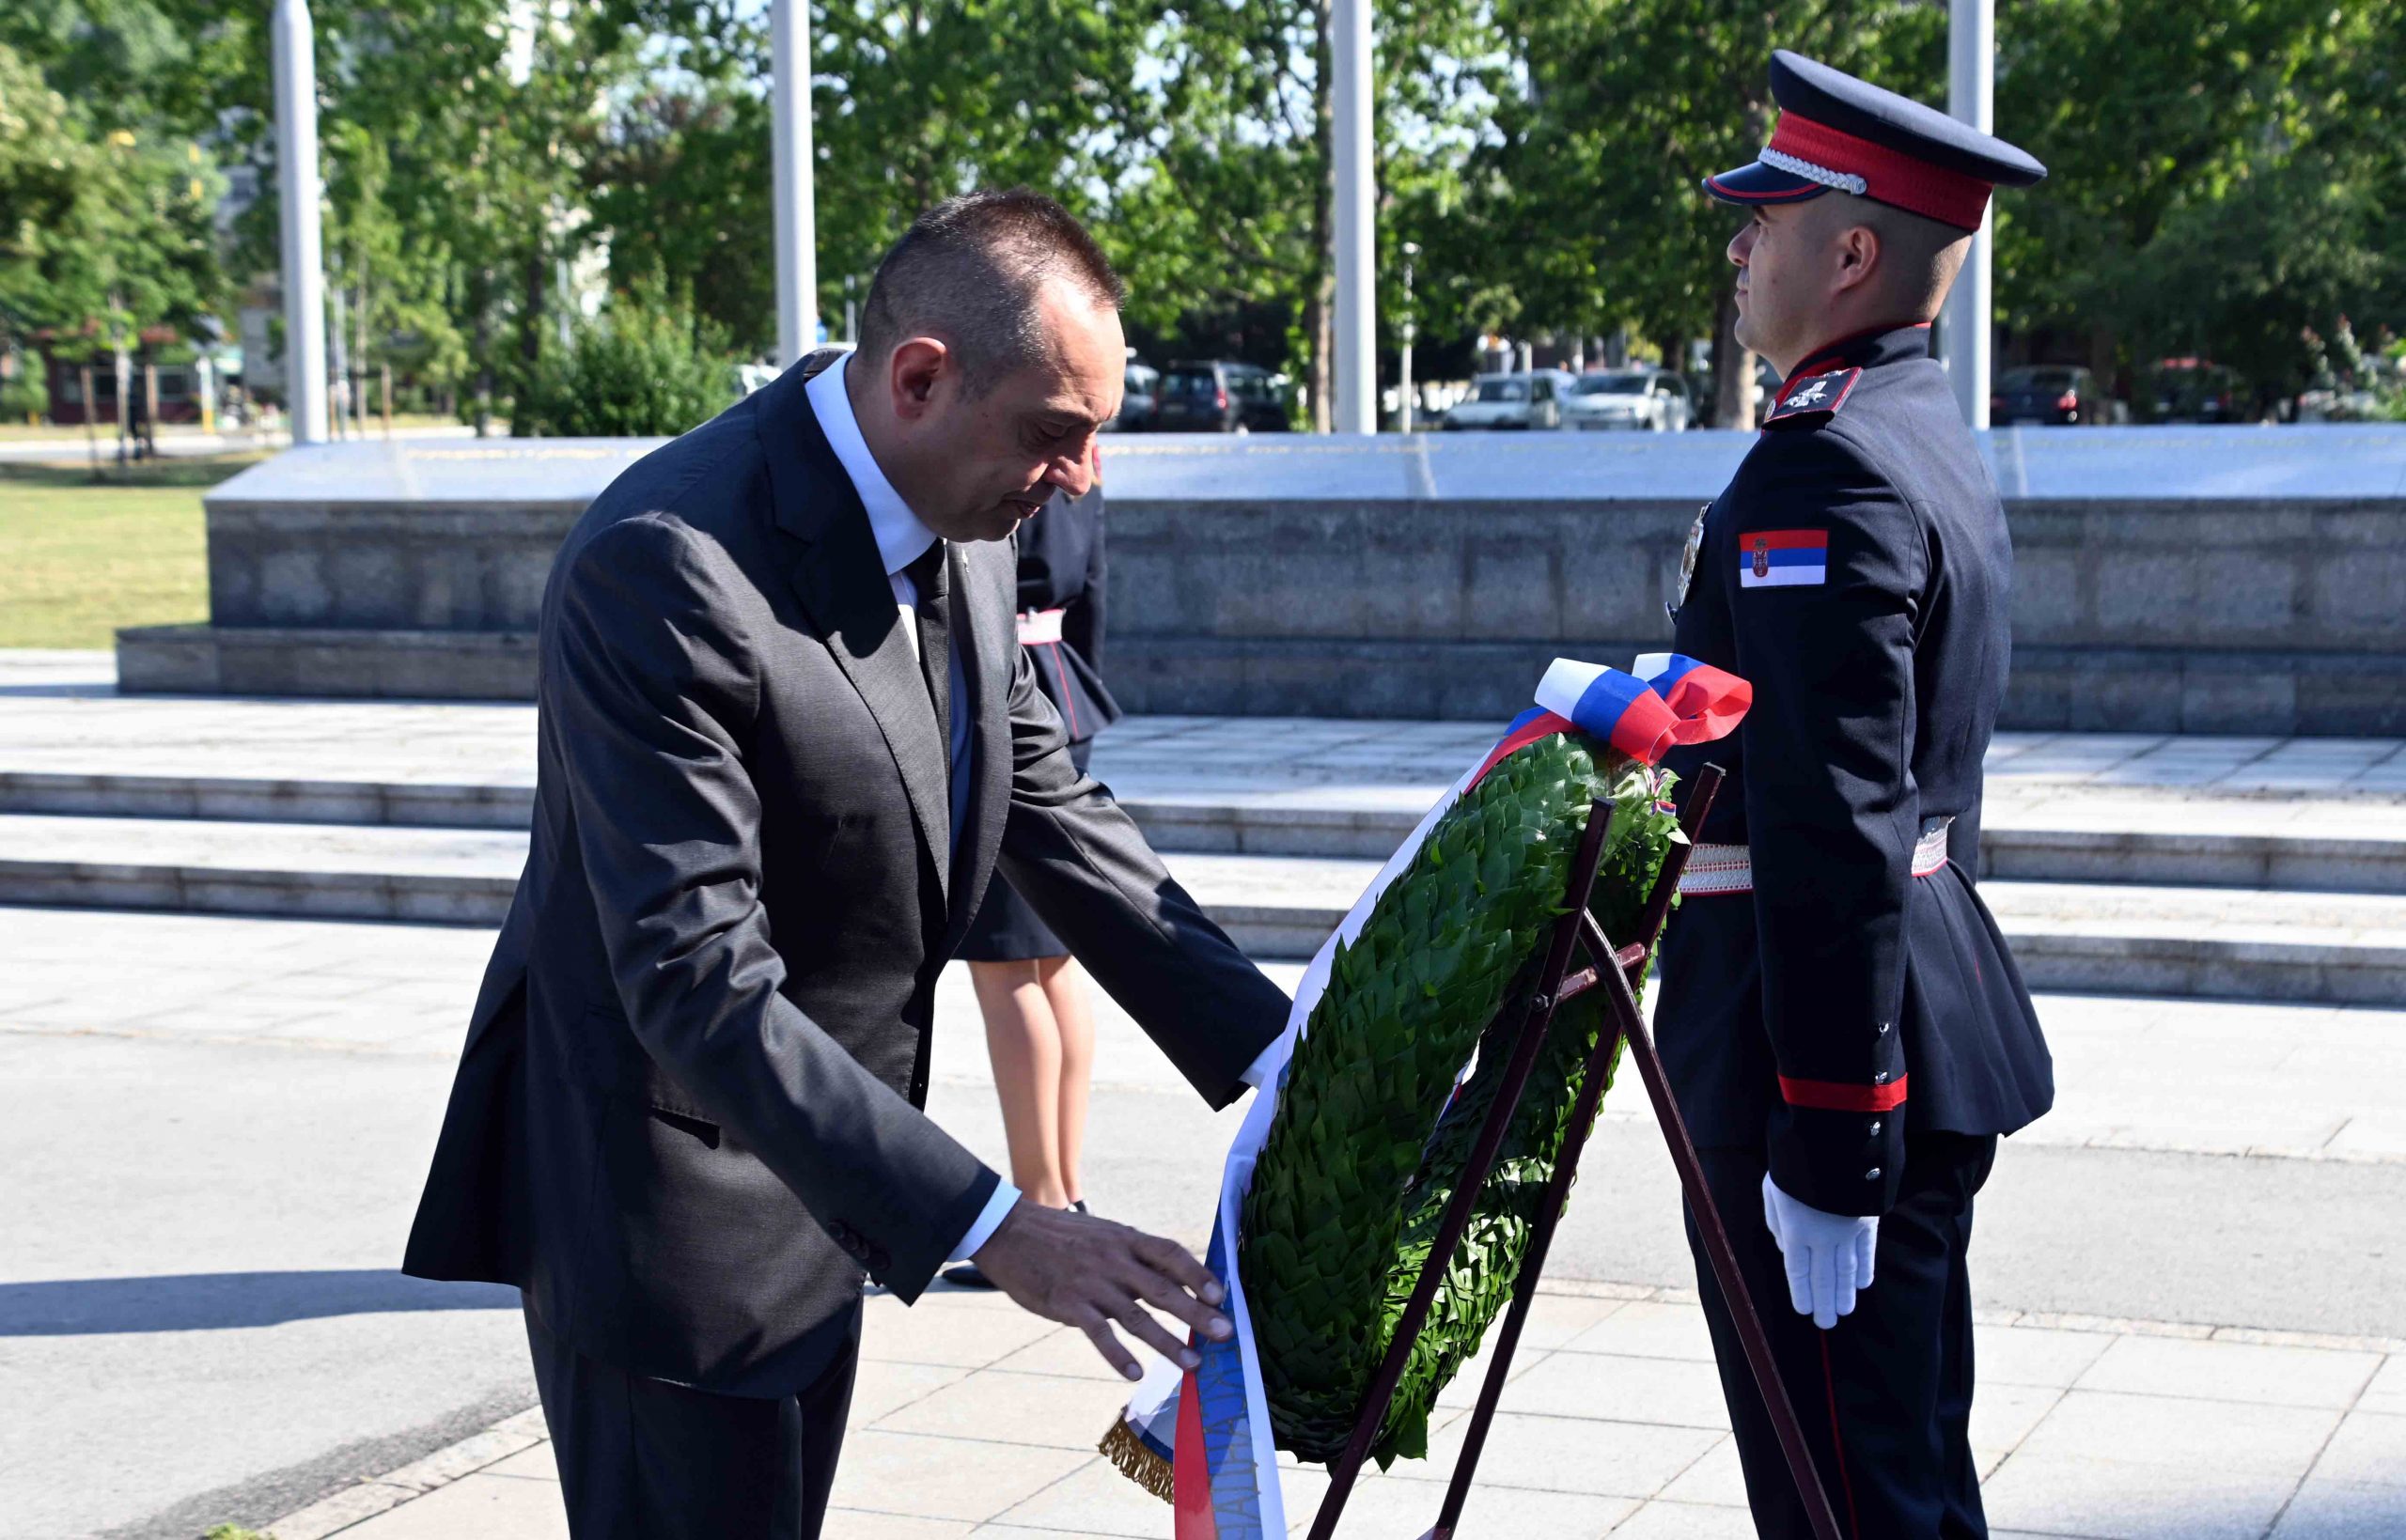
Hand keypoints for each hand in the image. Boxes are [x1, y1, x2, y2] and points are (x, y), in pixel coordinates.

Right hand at [971, 1200, 1233, 1380]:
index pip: (1170, 1254)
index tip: (1221, 1295)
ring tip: (1192, 1365)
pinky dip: (1118, 1355)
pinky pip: (1098, 1332)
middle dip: (1197, 1313)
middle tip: (1224, 1333)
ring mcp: (1091, 1282)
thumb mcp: (1103, 1234)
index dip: (1199, 1274)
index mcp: (1124, 1239)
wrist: (1008, 1231)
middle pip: (1163, 1289)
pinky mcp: (1067, 1303)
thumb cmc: (1061, 1236)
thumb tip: (1173, 1278)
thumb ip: (1133, 1255)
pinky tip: (1135, 1373)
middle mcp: (1113, 1259)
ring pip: (1137, 1316)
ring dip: (1167, 1343)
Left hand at [1761, 1174, 1878, 1329]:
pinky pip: (1867, 1253)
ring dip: (1845, 1293)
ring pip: (1847, 1271)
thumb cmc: (1793, 1164)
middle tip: (1826, 1324)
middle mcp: (1822, 1236)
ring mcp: (1848, 1231)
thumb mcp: (1773, 1191)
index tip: (1804, 1310)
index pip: (1798, 1271)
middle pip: (1823, 1278)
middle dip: (1824, 1303)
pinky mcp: (1868, 1222)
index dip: (1802, 1293)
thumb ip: (1777, 1224)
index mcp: (1795, 1230)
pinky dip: (1864, 1270)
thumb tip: (1786, 1250)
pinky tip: (1861, 1285)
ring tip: (1843, 1311)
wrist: (1832, 1142)